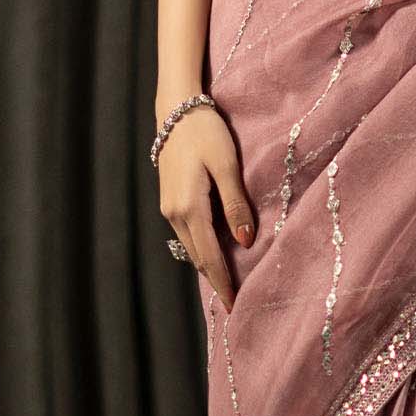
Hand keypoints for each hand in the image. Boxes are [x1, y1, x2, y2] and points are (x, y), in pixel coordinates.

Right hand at [156, 104, 254, 308]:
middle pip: (198, 257)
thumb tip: (245, 242)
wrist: (175, 109)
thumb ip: (236, 204)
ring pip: (191, 247)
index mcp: (190, 208)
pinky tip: (213, 253)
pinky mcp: (170, 200)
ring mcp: (169, 208)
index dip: (223, 282)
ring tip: (226, 284)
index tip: (235, 305)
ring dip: (208, 265)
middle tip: (234, 303)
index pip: (210, 256)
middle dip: (216, 280)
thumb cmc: (205, 133)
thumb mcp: (226, 166)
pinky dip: (200, 248)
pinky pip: (187, 234)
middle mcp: (175, 214)